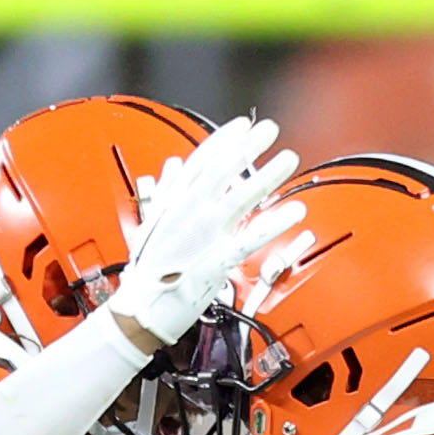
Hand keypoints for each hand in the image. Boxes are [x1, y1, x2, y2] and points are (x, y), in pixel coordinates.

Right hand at [109, 114, 305, 348]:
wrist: (139, 309)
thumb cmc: (146, 271)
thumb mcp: (150, 223)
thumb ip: (165, 191)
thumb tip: (171, 165)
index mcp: (174, 201)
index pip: (201, 160)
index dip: (224, 139)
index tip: (243, 125)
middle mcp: (190, 212)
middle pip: (224, 171)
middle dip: (249, 147)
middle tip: (271, 130)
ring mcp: (204, 235)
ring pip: (241, 198)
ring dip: (268, 176)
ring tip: (289, 159)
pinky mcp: (217, 260)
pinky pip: (251, 238)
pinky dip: (274, 223)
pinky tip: (294, 211)